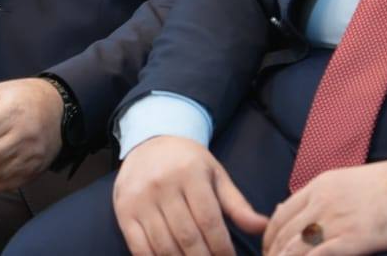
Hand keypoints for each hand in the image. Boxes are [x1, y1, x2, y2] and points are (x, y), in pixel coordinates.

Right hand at [113, 135, 266, 255]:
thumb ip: (237, 204)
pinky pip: (139, 247)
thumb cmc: (188, 162)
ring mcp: (140, 199)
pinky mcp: (124, 211)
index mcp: (190, 174)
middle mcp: (163, 185)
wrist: (150, 141)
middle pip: (187, 237)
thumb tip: (263, 227)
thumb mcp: (216, 175)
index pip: (209, 221)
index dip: (222, 247)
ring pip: (164, 246)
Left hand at [262, 161, 386, 254]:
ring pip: (295, 247)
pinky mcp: (353, 239)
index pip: (282, 213)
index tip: (269, 250)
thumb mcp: (348, 180)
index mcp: (320, 185)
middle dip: (272, 253)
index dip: (270, 235)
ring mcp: (336, 220)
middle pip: (283, 233)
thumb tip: (300, 211)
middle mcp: (322, 201)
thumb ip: (322, 195)